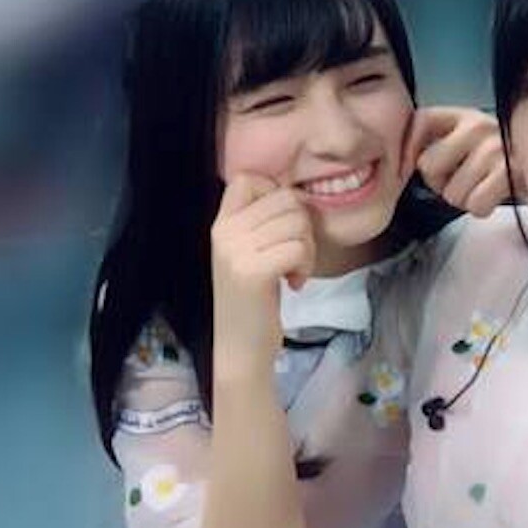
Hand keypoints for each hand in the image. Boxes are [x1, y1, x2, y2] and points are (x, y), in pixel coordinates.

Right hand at [210, 173, 315, 376]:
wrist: (240, 349)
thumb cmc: (254, 300)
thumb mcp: (249, 253)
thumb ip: (262, 222)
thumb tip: (296, 194)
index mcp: (220, 223)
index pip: (249, 178)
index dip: (276, 194)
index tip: (281, 227)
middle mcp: (223, 232)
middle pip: (285, 199)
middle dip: (303, 227)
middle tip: (295, 256)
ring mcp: (235, 251)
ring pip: (297, 223)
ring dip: (307, 249)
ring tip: (294, 271)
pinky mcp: (252, 272)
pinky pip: (297, 248)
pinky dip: (305, 266)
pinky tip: (294, 284)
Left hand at [401, 105, 507, 216]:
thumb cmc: (498, 160)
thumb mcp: (467, 140)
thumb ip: (436, 142)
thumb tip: (402, 164)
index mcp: (463, 114)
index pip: (419, 121)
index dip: (408, 150)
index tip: (412, 167)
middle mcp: (477, 125)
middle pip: (428, 167)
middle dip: (440, 183)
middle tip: (462, 179)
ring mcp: (494, 148)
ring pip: (451, 194)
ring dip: (465, 198)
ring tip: (482, 185)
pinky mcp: (510, 173)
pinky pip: (475, 205)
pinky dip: (482, 207)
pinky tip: (494, 194)